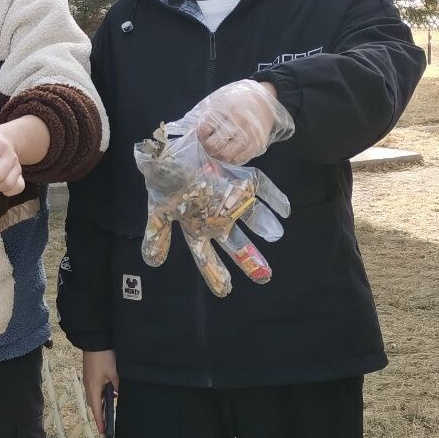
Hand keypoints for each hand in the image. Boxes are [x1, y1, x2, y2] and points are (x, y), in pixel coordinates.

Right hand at [82, 349, 117, 437]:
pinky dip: (103, 396)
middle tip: (108, 426)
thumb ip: (118, 387)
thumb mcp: (115, 374)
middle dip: (101, 416)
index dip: (100, 422)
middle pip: (95, 405)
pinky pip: (96, 389)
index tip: (103, 432)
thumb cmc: (104, 357)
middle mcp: (89, 386)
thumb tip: (121, 397)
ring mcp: (89, 380)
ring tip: (111, 413)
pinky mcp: (91, 374)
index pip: (97, 410)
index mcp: (93, 388)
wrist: (95, 340)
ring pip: (96, 397)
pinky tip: (112, 394)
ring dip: (102, 405)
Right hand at [135, 123, 290, 296]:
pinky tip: (285, 209)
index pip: (205, 255)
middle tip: (264, 277)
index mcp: (196, 226)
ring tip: (276, 235)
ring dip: (263, 225)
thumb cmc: (164, 179)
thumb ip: (157, 235)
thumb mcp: (157, 209)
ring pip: (250, 215)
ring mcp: (229, 197)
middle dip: (247, 259)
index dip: (214, 272)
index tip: (226, 291)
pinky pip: (260, 186)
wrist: (170, 147)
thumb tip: (153, 264)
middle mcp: (215, 215)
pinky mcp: (239, 177)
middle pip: (233, 242)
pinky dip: (273, 197)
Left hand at [176, 80, 292, 164]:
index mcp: (228, 110)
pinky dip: (231, 158)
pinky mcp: (257, 146)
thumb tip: (193, 131)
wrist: (267, 101)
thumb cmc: (240, 99)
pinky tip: (230, 150)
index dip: (200, 133)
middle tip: (208, 142)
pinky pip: (239, 160)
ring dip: (218, 155)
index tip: (202, 132)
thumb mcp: (222, 100)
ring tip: (219, 147)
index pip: (205, 129)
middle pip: (215, 147)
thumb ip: (208, 115)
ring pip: (227, 157)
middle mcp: (240, 125)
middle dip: (208, 146)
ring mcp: (250, 137)